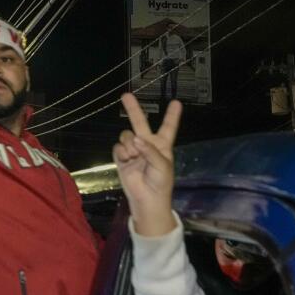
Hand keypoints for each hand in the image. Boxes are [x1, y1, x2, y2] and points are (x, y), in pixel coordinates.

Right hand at [114, 94, 181, 236]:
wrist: (147, 200)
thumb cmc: (161, 182)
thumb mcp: (162, 165)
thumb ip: (150, 150)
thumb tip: (135, 140)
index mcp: (162, 145)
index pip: (168, 127)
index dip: (172, 115)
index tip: (177, 103)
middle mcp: (147, 144)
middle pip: (140, 122)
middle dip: (133, 108)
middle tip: (125, 95)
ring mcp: (133, 150)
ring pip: (126, 135)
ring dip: (129, 143)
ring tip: (133, 155)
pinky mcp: (121, 158)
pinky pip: (118, 147)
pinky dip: (122, 152)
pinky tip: (127, 160)